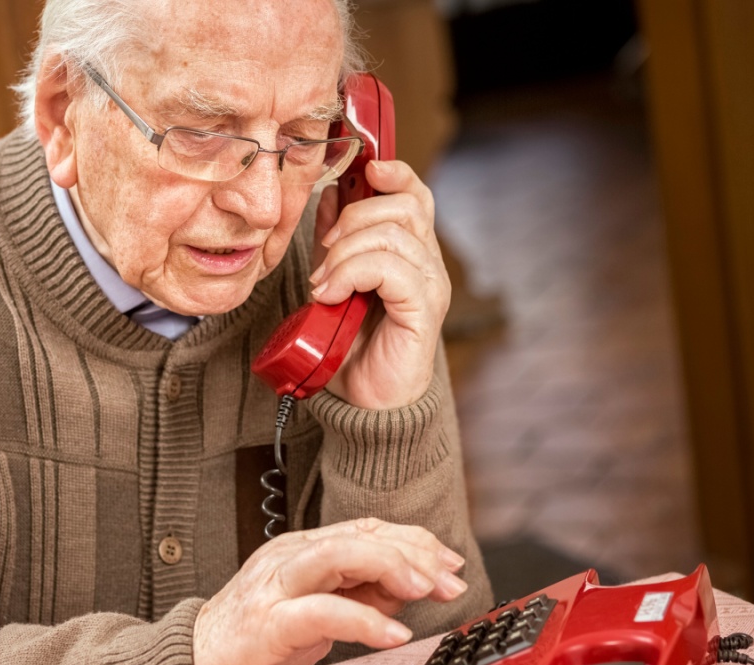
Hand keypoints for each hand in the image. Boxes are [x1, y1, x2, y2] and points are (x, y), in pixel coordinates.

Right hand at [192, 518, 467, 664]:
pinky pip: (321, 612)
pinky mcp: (268, 624)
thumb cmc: (254, 642)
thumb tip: (408, 587)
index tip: (449, 564)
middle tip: (448, 579)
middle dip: (412, 553)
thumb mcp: (318, 613)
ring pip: (337, 556)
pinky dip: (364, 621)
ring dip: (389, 567)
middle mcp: (288, 559)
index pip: (366, 529)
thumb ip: (360, 595)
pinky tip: (393, 635)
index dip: (414, 541)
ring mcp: (275, 587)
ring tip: (423, 589)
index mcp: (301, 550)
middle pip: (358, 535)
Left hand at [309, 160, 450, 409]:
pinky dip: (350, 274)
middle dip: (354, 217)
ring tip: (322, 284)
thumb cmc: (351, 347)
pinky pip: (390, 268)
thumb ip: (334, 241)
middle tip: (325, 251)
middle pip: (404, 205)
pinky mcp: (424, 310)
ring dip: (344, 253)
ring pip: (392, 234)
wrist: (363, 403)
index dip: (392, 172)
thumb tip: (327, 196)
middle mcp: (429, 264)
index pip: (415, 194)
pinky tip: (330, 295)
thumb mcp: (333, 280)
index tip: (361, 171)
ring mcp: (431, 286)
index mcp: (411, 252)